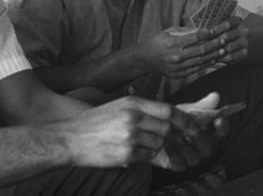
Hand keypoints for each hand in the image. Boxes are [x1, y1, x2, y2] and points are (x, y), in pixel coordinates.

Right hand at [59, 96, 198, 168]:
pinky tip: (149, 158)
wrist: (69, 138)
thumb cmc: (95, 123)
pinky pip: (149, 157)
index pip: (169, 110)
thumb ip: (143, 112)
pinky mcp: (126, 154)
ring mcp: (130, 136)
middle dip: (176, 138)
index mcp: (133, 103)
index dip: (185, 120)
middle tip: (184, 144)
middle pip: (167, 128)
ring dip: (162, 149)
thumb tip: (168, 120)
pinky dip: (152, 158)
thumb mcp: (119, 108)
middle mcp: (133, 117)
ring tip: (160, 151)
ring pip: (160, 144)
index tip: (193, 128)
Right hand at [134, 24, 232, 78]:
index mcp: (173, 43)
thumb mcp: (169, 32)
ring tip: (223, 50)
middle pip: (200, 50)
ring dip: (214, 55)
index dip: (206, 34)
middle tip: (224, 40)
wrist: (146, 59)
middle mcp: (176, 56)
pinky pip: (196, 69)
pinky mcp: (179, 75)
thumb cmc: (158, 41)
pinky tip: (214, 59)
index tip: (215, 30)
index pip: (194, 38)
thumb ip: (185, 32)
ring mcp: (178, 67)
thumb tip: (202, 29)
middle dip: (214, 45)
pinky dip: (207, 64)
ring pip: (200, 61)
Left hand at [153, 93, 229, 170]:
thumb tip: (215, 96)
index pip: (222, 132)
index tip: (219, 119)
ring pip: (193, 158)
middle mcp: (204, 148)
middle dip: (198, 138)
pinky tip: (165, 143)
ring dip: (183, 146)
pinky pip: (178, 164)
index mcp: (210, 133)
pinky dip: (172, 154)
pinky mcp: (179, 166)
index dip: (222, 127)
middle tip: (190, 129)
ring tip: (173, 135)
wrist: (156, 129)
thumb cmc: (176, 120)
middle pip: (208, 148)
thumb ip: (201, 105)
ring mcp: (192, 158)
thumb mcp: (187, 110)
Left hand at [207, 17, 249, 63]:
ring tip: (206, 53)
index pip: (227, 24)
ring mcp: (245, 43)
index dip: (216, 28)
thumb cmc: (239, 33)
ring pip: (228, 47)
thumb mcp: (234, 25)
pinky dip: (222, 58)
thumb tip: (205, 32)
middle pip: (226, 36)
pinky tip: (214, 59)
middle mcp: (244, 31)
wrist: (260, 42)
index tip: (208, 32)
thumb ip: (222, 26)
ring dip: (216, 50)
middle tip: (203, 44)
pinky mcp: (245, 54)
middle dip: (213, 41)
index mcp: (239, 22)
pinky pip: (231, 57)